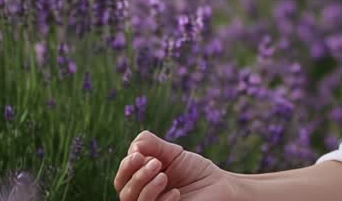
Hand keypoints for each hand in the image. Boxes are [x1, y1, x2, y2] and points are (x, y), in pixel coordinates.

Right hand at [114, 130, 237, 200]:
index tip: (139, 153)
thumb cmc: (194, 169)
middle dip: (137, 176)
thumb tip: (135, 146)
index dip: (127, 166)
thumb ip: (153, 145)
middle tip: (156, 163)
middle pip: (124, 192)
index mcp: (141, 181)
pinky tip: (176, 192)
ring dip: (146, 187)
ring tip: (164, 176)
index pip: (122, 178)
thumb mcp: (172, 153)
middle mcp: (143, 197)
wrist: (219, 184)